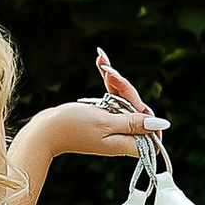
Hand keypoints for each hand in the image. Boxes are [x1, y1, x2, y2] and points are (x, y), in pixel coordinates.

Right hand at [31, 52, 164, 163]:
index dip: (152, 123)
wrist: (44, 130)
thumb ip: (133, 123)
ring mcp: (110, 125)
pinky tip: (100, 62)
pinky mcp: (100, 116)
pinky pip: (111, 98)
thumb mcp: (106, 122)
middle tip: (111, 78)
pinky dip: (107, 82)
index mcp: (125, 142)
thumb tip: (160, 124)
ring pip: (125, 101)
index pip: (152, 137)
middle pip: (138, 112)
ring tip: (101, 64)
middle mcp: (120, 135)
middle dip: (128, 92)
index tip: (140, 109)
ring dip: (116, 82)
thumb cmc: (72, 128)